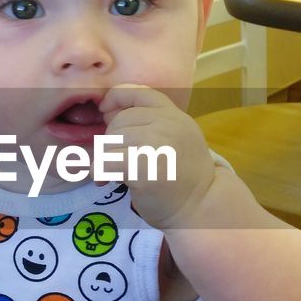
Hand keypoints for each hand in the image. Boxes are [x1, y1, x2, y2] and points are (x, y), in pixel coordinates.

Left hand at [99, 85, 215, 228]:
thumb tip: (108, 114)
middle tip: (117, 162)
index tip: (106, 113)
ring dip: (106, 158)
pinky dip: (99, 171)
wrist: (200, 209)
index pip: (136, 92)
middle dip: (111, 141)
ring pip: (110, 142)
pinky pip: (106, 161)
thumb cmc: (183, 178)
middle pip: (118, 121)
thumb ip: (151, 123)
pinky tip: (105, 179)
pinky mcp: (142, 166)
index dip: (114, 99)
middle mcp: (167, 123)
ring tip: (117, 173)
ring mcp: (156, 143)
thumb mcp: (175, 139)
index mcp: (174, 115)